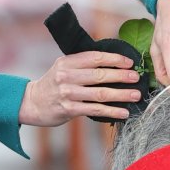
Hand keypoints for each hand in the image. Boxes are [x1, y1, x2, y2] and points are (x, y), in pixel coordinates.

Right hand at [20, 51, 139, 125]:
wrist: (32, 103)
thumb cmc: (53, 84)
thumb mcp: (63, 68)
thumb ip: (82, 64)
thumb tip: (113, 63)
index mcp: (66, 61)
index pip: (95, 57)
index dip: (114, 59)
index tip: (130, 62)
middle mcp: (66, 76)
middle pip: (99, 75)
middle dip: (121, 76)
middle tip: (136, 78)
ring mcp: (67, 93)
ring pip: (100, 93)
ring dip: (121, 94)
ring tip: (135, 95)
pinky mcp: (69, 109)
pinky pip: (95, 109)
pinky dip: (111, 111)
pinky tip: (123, 112)